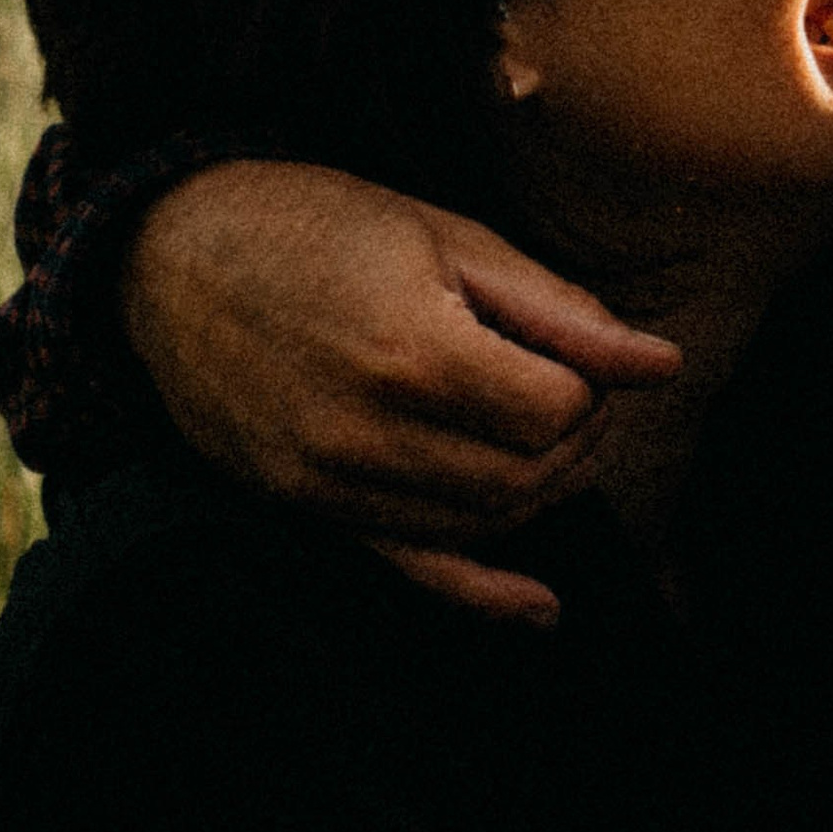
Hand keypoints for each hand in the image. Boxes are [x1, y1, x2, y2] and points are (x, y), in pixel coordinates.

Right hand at [123, 162, 679, 622]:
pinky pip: (411, 571)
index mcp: (414, 351)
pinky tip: (541, 606)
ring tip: (537, 437)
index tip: (576, 355)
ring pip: (483, 524)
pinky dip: (484, 596)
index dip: (589, 387)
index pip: (558, 413)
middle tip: (571, 394)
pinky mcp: (305, 508)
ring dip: (537, 493)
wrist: (171, 254)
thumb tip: (661, 365)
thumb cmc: (316, 225)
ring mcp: (329, 482)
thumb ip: (559, 313)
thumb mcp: (447, 238)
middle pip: (528, 478)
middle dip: (575, 443)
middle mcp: (368, 432)